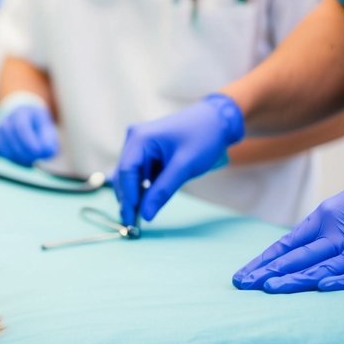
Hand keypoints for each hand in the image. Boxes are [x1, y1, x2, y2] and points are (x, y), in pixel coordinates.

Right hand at [0, 92, 59, 166]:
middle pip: (11, 137)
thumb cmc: (37, 126)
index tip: (38, 152)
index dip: (28, 141)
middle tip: (36, 158)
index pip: (21, 126)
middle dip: (24, 152)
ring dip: (17, 157)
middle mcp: (6, 119)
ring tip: (30, 160)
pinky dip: (9, 158)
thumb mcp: (47, 129)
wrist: (22, 118)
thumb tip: (47, 152)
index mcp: (21, 112)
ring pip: (2, 146)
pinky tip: (20, 159)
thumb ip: (49, 140)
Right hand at [112, 93, 244, 226]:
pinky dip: (143, 187)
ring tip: (139, 214)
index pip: (126, 172)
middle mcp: (134, 139)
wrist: (218, 120)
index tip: (131, 219)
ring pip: (131, 175)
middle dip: (128, 198)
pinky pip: (140, 172)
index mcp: (140, 138)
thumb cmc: (203, 137)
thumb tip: (146, 214)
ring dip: (135, 194)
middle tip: (133, 223)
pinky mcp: (147, 151)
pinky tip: (148, 199)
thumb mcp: (184, 166)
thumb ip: (163, 190)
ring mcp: (139, 145)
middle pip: (125, 175)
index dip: (128, 197)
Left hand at [233, 172, 343, 292]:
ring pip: (322, 266)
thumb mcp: (340, 207)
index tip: (242, 276)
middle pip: (298, 257)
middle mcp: (336, 235)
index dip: (263, 262)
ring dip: (296, 278)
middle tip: (245, 285)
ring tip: (271, 288)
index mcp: (323, 220)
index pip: (286, 245)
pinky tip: (323, 287)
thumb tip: (295, 248)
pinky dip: (343, 280)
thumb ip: (320, 228)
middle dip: (269, 272)